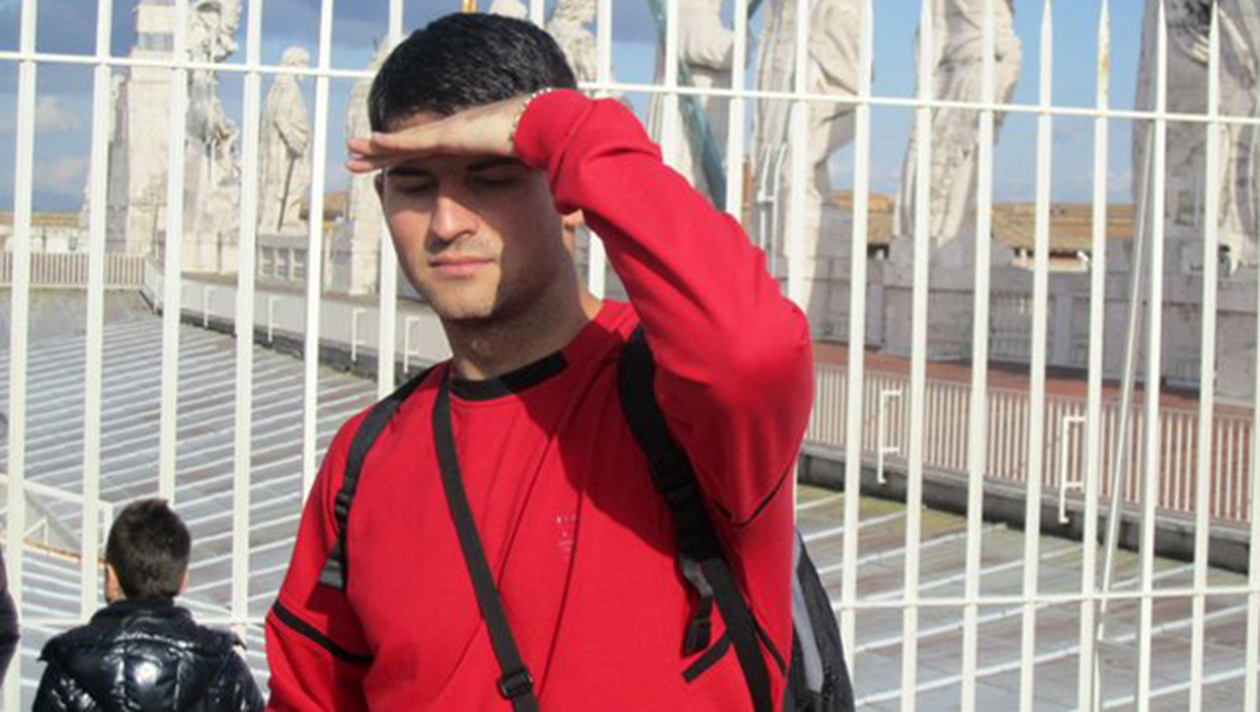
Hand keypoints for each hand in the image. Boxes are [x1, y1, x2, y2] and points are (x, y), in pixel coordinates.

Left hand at [346, 94, 529, 173]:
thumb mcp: (523, 180)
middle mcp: (452, 134)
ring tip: (351, 150)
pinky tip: (368, 145)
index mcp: (467, 145)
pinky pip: (411, 143)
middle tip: (357, 155)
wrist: (543, 128)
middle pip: (409, 146)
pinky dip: (388, 144)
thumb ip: (521, 191)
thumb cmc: (541, 153)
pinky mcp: (445, 135)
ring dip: (375, 148)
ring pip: (403, 143)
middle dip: (382, 152)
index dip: (406, 158)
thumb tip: (552, 216)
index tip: (389, 166)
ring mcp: (447, 132)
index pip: (429, 154)